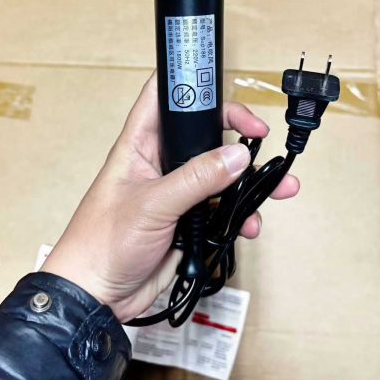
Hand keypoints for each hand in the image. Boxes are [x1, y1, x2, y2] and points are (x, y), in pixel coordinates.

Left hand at [42, 73, 298, 322]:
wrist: (98, 296)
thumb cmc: (103, 242)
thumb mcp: (151, 205)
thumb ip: (196, 179)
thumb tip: (238, 155)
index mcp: (140, 145)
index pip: (164, 97)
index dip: (191, 83)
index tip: (225, 92)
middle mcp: (161, 163)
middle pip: (204, 134)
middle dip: (237, 135)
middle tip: (262, 137)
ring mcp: (177, 192)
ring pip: (221, 174)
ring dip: (251, 181)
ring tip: (281, 187)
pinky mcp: (189, 221)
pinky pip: (224, 209)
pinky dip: (242, 215)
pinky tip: (251, 225)